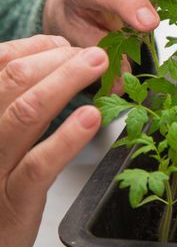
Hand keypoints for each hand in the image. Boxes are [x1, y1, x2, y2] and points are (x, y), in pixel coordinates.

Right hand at [0, 35, 108, 246]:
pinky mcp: (14, 199)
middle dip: (57, 60)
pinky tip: (91, 118)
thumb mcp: (2, 134)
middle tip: (95, 54)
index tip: (65, 46)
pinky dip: (67, 138)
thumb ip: (20, 97)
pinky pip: (39, 164)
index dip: (35, 49)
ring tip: (97, 66)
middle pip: (12, 81)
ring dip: (65, 83)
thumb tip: (53, 57)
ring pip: (25, 114)